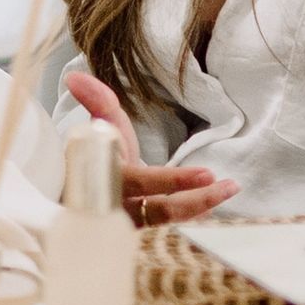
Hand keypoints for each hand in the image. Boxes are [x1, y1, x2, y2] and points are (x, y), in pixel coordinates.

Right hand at [64, 69, 234, 224]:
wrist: (82, 183)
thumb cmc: (97, 149)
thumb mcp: (100, 124)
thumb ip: (95, 100)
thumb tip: (74, 76)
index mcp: (105, 176)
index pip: (141, 182)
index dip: (173, 180)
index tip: (208, 173)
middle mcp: (115, 204)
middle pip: (158, 211)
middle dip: (194, 200)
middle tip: (227, 186)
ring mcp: (127, 221)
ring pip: (165, 220)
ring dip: (200, 206)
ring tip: (229, 188)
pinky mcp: (139, 228)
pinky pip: (167, 225)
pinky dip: (191, 215)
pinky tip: (211, 207)